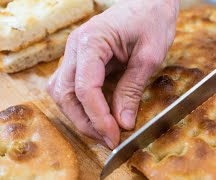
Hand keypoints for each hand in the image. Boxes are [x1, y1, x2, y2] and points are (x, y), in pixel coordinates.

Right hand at [46, 0, 179, 148]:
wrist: (150, 2)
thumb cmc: (152, 21)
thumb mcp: (149, 57)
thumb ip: (132, 90)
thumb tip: (123, 122)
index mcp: (91, 42)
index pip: (84, 88)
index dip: (98, 117)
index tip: (114, 137)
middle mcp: (75, 48)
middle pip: (65, 94)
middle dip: (85, 122)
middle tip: (108, 140)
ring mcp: (76, 53)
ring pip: (63, 93)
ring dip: (80, 116)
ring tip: (104, 131)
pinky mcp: (82, 60)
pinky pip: (72, 87)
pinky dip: (82, 105)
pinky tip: (98, 115)